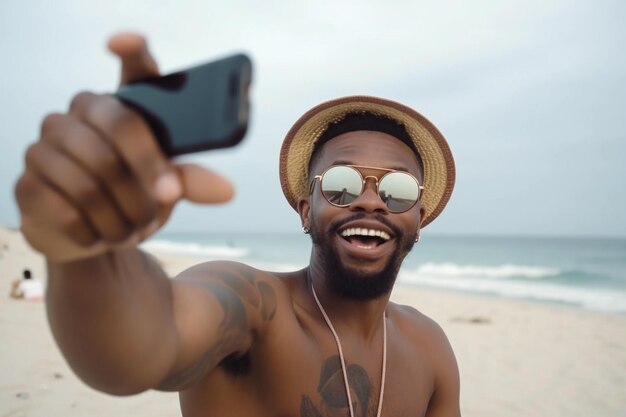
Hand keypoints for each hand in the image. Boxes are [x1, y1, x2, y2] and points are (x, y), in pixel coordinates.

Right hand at [15, 33, 233, 262]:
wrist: (96, 235)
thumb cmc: (135, 197)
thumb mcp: (167, 187)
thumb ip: (191, 180)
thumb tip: (225, 190)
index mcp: (122, 104)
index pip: (132, 66)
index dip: (130, 49)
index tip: (124, 42)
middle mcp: (80, 113)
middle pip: (119, 128)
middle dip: (147, 177)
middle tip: (162, 203)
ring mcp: (46, 145)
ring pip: (92, 179)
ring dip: (123, 214)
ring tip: (134, 227)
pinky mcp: (27, 183)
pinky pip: (65, 209)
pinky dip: (94, 231)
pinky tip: (103, 236)